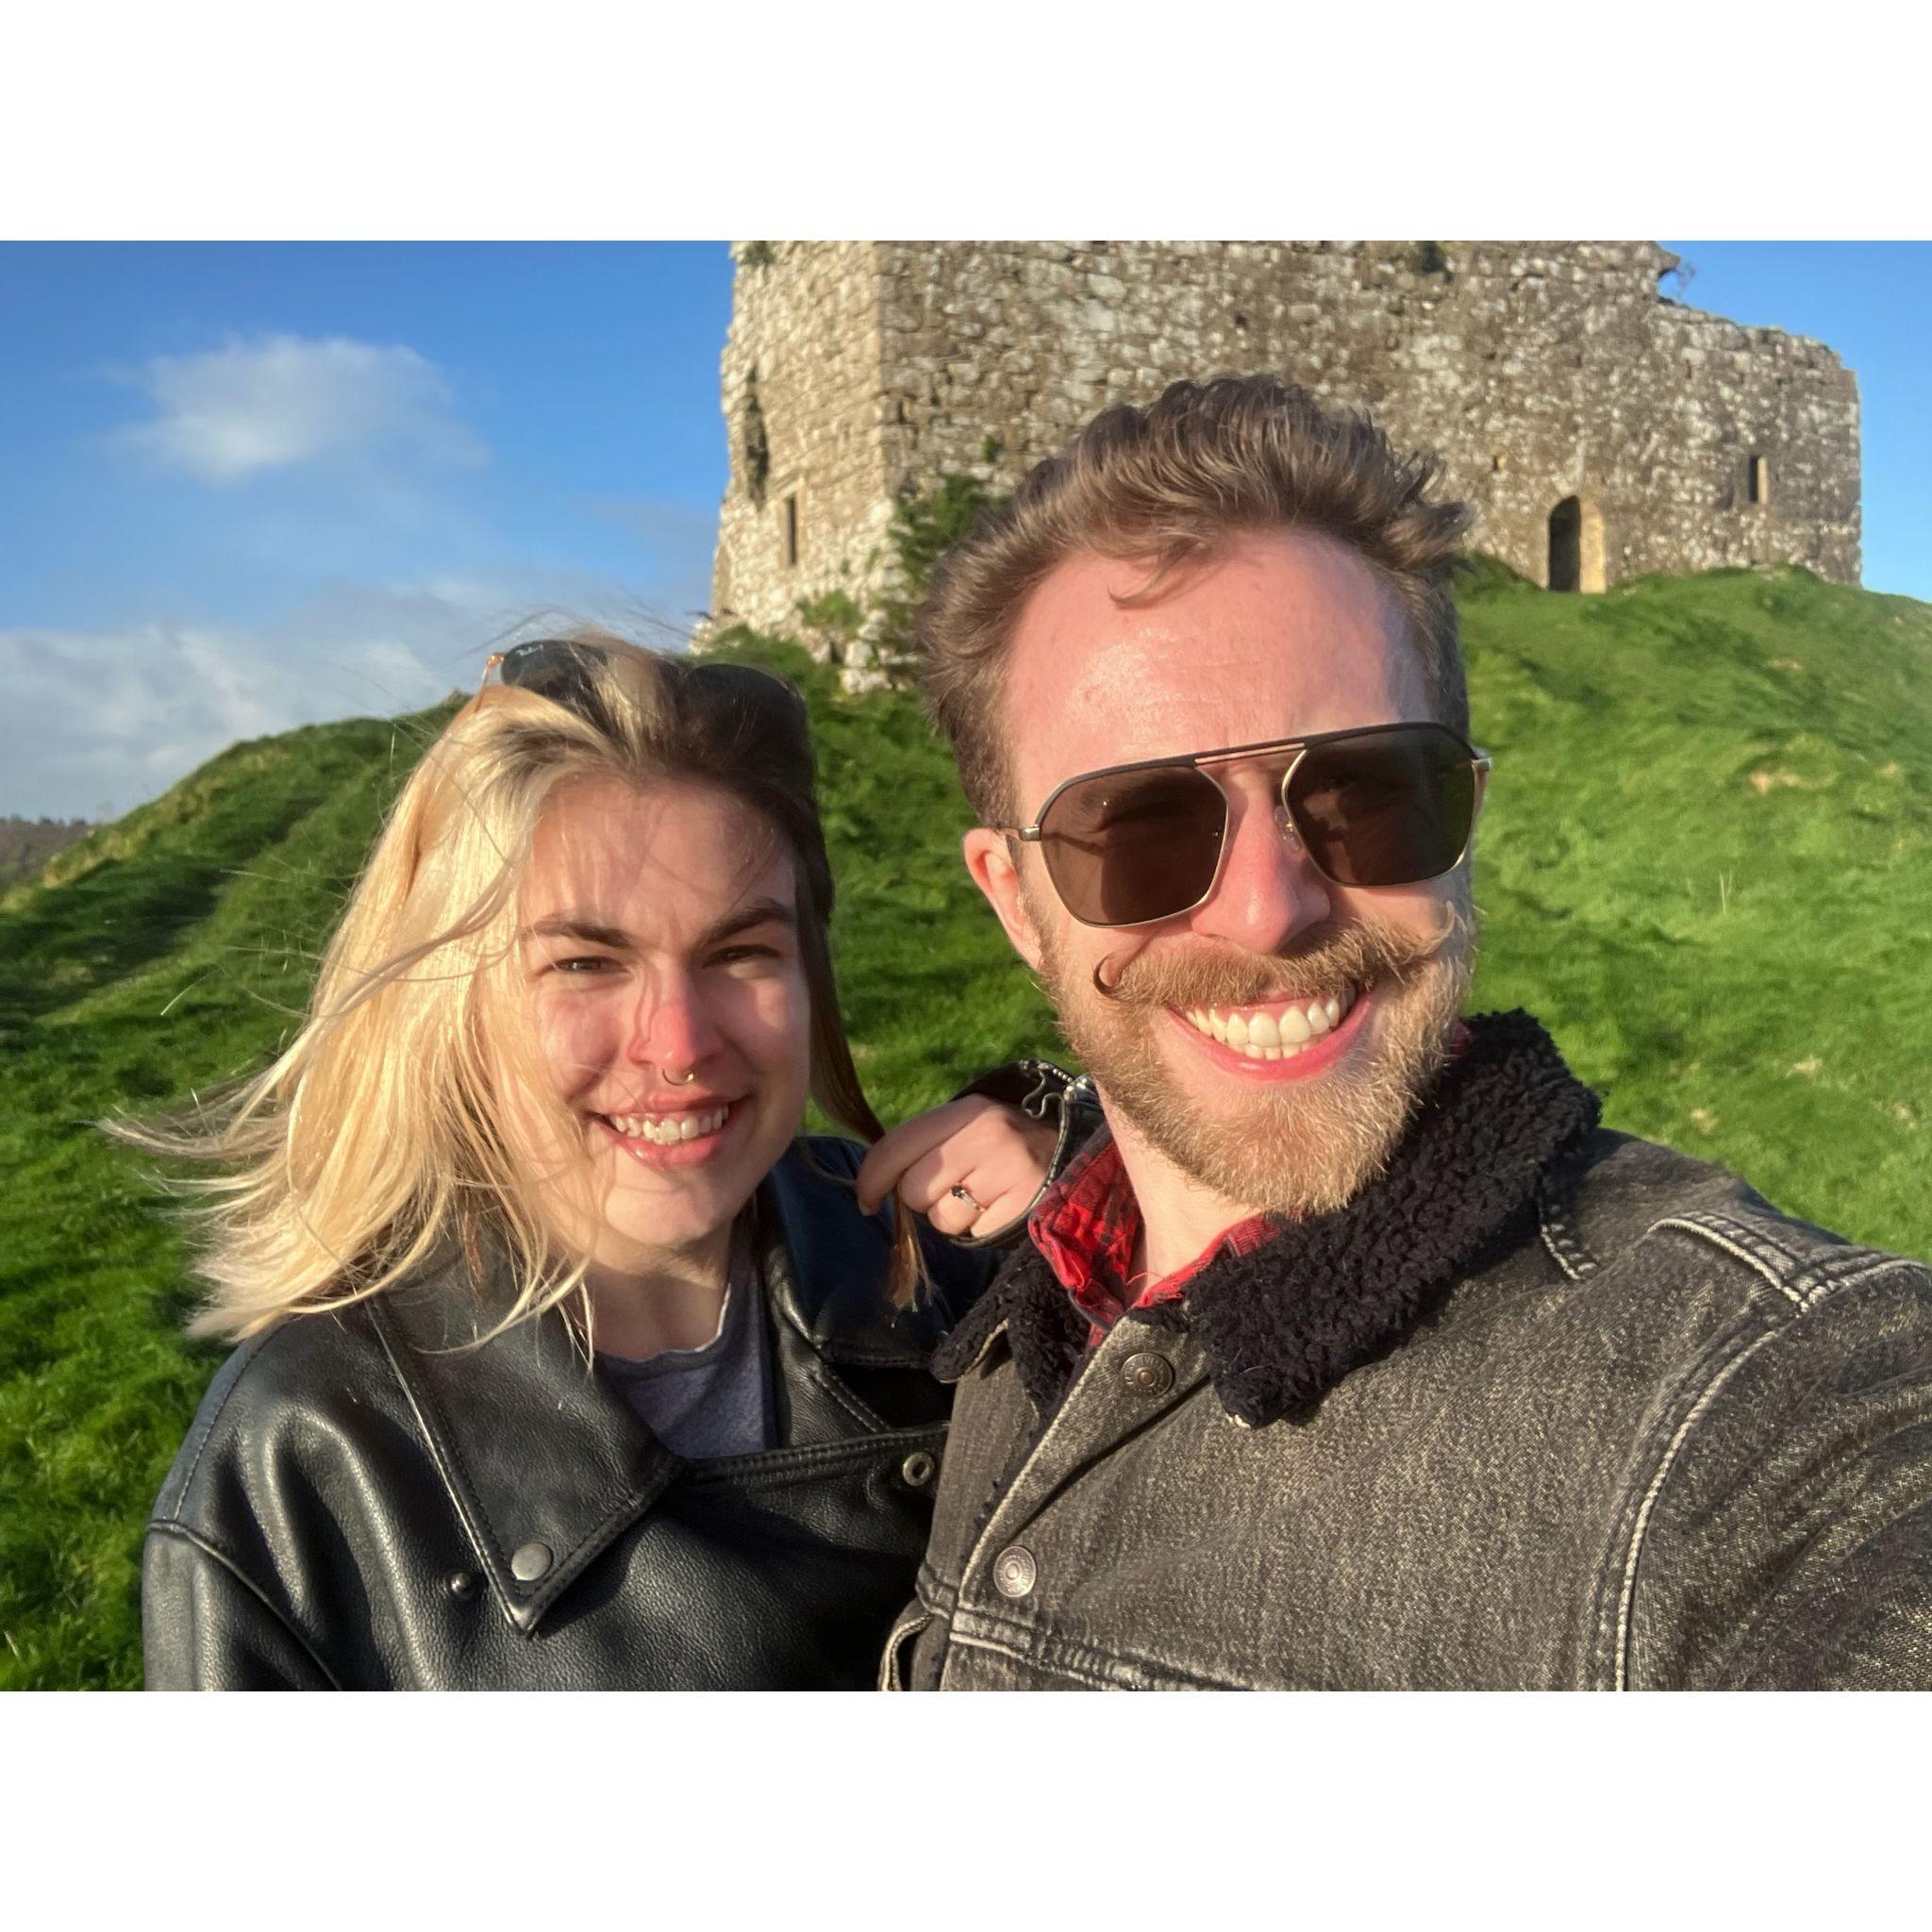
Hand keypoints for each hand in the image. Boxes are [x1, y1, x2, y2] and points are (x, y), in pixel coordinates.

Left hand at [856, 1097, 1058, 1240]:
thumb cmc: (1001, 1149)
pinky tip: (1000, 1208)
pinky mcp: (1024, 1205)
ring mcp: (1009, 1170)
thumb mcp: (966, 1131)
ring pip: (942, 1217)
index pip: (898, 1145)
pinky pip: (973, 1233)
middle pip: (914, 1188)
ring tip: (982, 1196)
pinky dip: (980, 1228)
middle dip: (923, 1198)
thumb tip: (870, 1185)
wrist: (1071, 1157)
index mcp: (967, 1111)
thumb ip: (923, 1148)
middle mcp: (988, 1135)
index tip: (866, 1200)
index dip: (872, 1177)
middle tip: (954, 1188)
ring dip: (953, 1216)